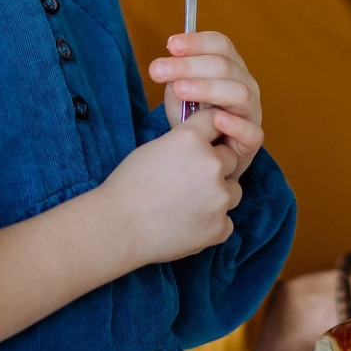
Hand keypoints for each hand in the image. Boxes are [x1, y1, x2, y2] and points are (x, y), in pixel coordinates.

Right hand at [101, 119, 240, 263]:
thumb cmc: (129, 186)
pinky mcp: (220, 227)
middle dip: (215, 165)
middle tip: (188, 180)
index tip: (202, 141)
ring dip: (217, 194)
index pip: (215, 121)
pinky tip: (186, 223)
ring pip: (232, 190)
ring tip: (185, 203)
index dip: (207, 133)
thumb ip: (186, 141)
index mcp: (191, 139)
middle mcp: (211, 164)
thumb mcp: (154, 148)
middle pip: (230, 157)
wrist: (118, 229)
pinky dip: (211, 222)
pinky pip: (225, 220)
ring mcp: (219, 198)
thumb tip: (207, 142)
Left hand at [149, 31, 262, 176]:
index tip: (171, 45)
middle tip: (158, 70)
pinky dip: (235, 124)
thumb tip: (163, 66)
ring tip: (180, 89)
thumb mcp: (179, 95)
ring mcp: (252, 111)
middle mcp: (245, 84)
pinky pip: (251, 131)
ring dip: (207, 88)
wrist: (202, 159)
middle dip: (189, 65)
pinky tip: (216, 118)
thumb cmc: (193, 121)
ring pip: (238, 92)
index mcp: (229, 67)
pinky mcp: (252, 140)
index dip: (197, 42)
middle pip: (224, 66)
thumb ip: (174, 79)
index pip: (220, 44)